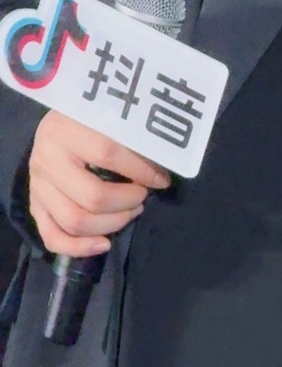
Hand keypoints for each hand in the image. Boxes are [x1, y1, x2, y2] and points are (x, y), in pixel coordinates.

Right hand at [28, 109, 169, 258]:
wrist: (58, 125)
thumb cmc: (91, 120)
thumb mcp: (109, 118)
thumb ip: (131, 140)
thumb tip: (162, 170)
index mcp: (65, 130)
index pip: (108, 155)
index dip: (141, 171)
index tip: (161, 180)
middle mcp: (46, 159)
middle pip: (92, 197)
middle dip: (127, 202)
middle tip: (143, 196)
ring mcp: (37, 186)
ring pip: (74, 221)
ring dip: (111, 224)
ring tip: (131, 212)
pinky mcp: (34, 206)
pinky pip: (51, 237)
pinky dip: (79, 248)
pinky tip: (104, 244)